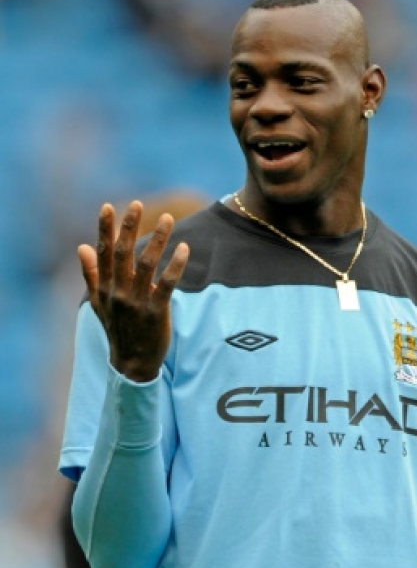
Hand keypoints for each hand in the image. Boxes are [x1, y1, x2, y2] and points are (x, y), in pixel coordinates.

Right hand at [78, 201, 189, 381]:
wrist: (132, 363)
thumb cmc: (118, 329)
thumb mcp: (99, 303)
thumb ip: (91, 274)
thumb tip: (81, 247)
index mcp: (105, 287)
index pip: (103, 253)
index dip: (105, 229)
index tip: (108, 207)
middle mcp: (118, 292)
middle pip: (123, 253)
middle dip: (129, 227)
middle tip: (137, 204)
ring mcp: (137, 302)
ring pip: (145, 264)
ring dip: (157, 240)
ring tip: (168, 219)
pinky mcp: (156, 312)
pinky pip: (167, 284)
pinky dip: (175, 265)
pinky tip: (183, 248)